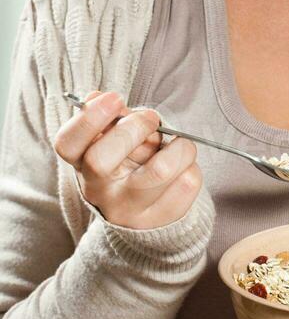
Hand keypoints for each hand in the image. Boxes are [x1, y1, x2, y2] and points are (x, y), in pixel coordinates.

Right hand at [53, 89, 203, 228]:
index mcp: (82, 164)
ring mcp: (128, 210)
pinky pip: (187, 183)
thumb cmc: (126, 160)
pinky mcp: (160, 221)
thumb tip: (98, 98)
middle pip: (101, 160)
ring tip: (178, 144)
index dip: (88, 119)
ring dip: (178, 146)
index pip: (67, 145)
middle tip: (152, 119)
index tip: (114, 98)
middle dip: (135, 127)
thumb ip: (110, 118)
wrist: (141, 211)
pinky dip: (191, 166)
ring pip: (160, 170)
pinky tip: (183, 167)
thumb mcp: (112, 139)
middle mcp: (99, 191)